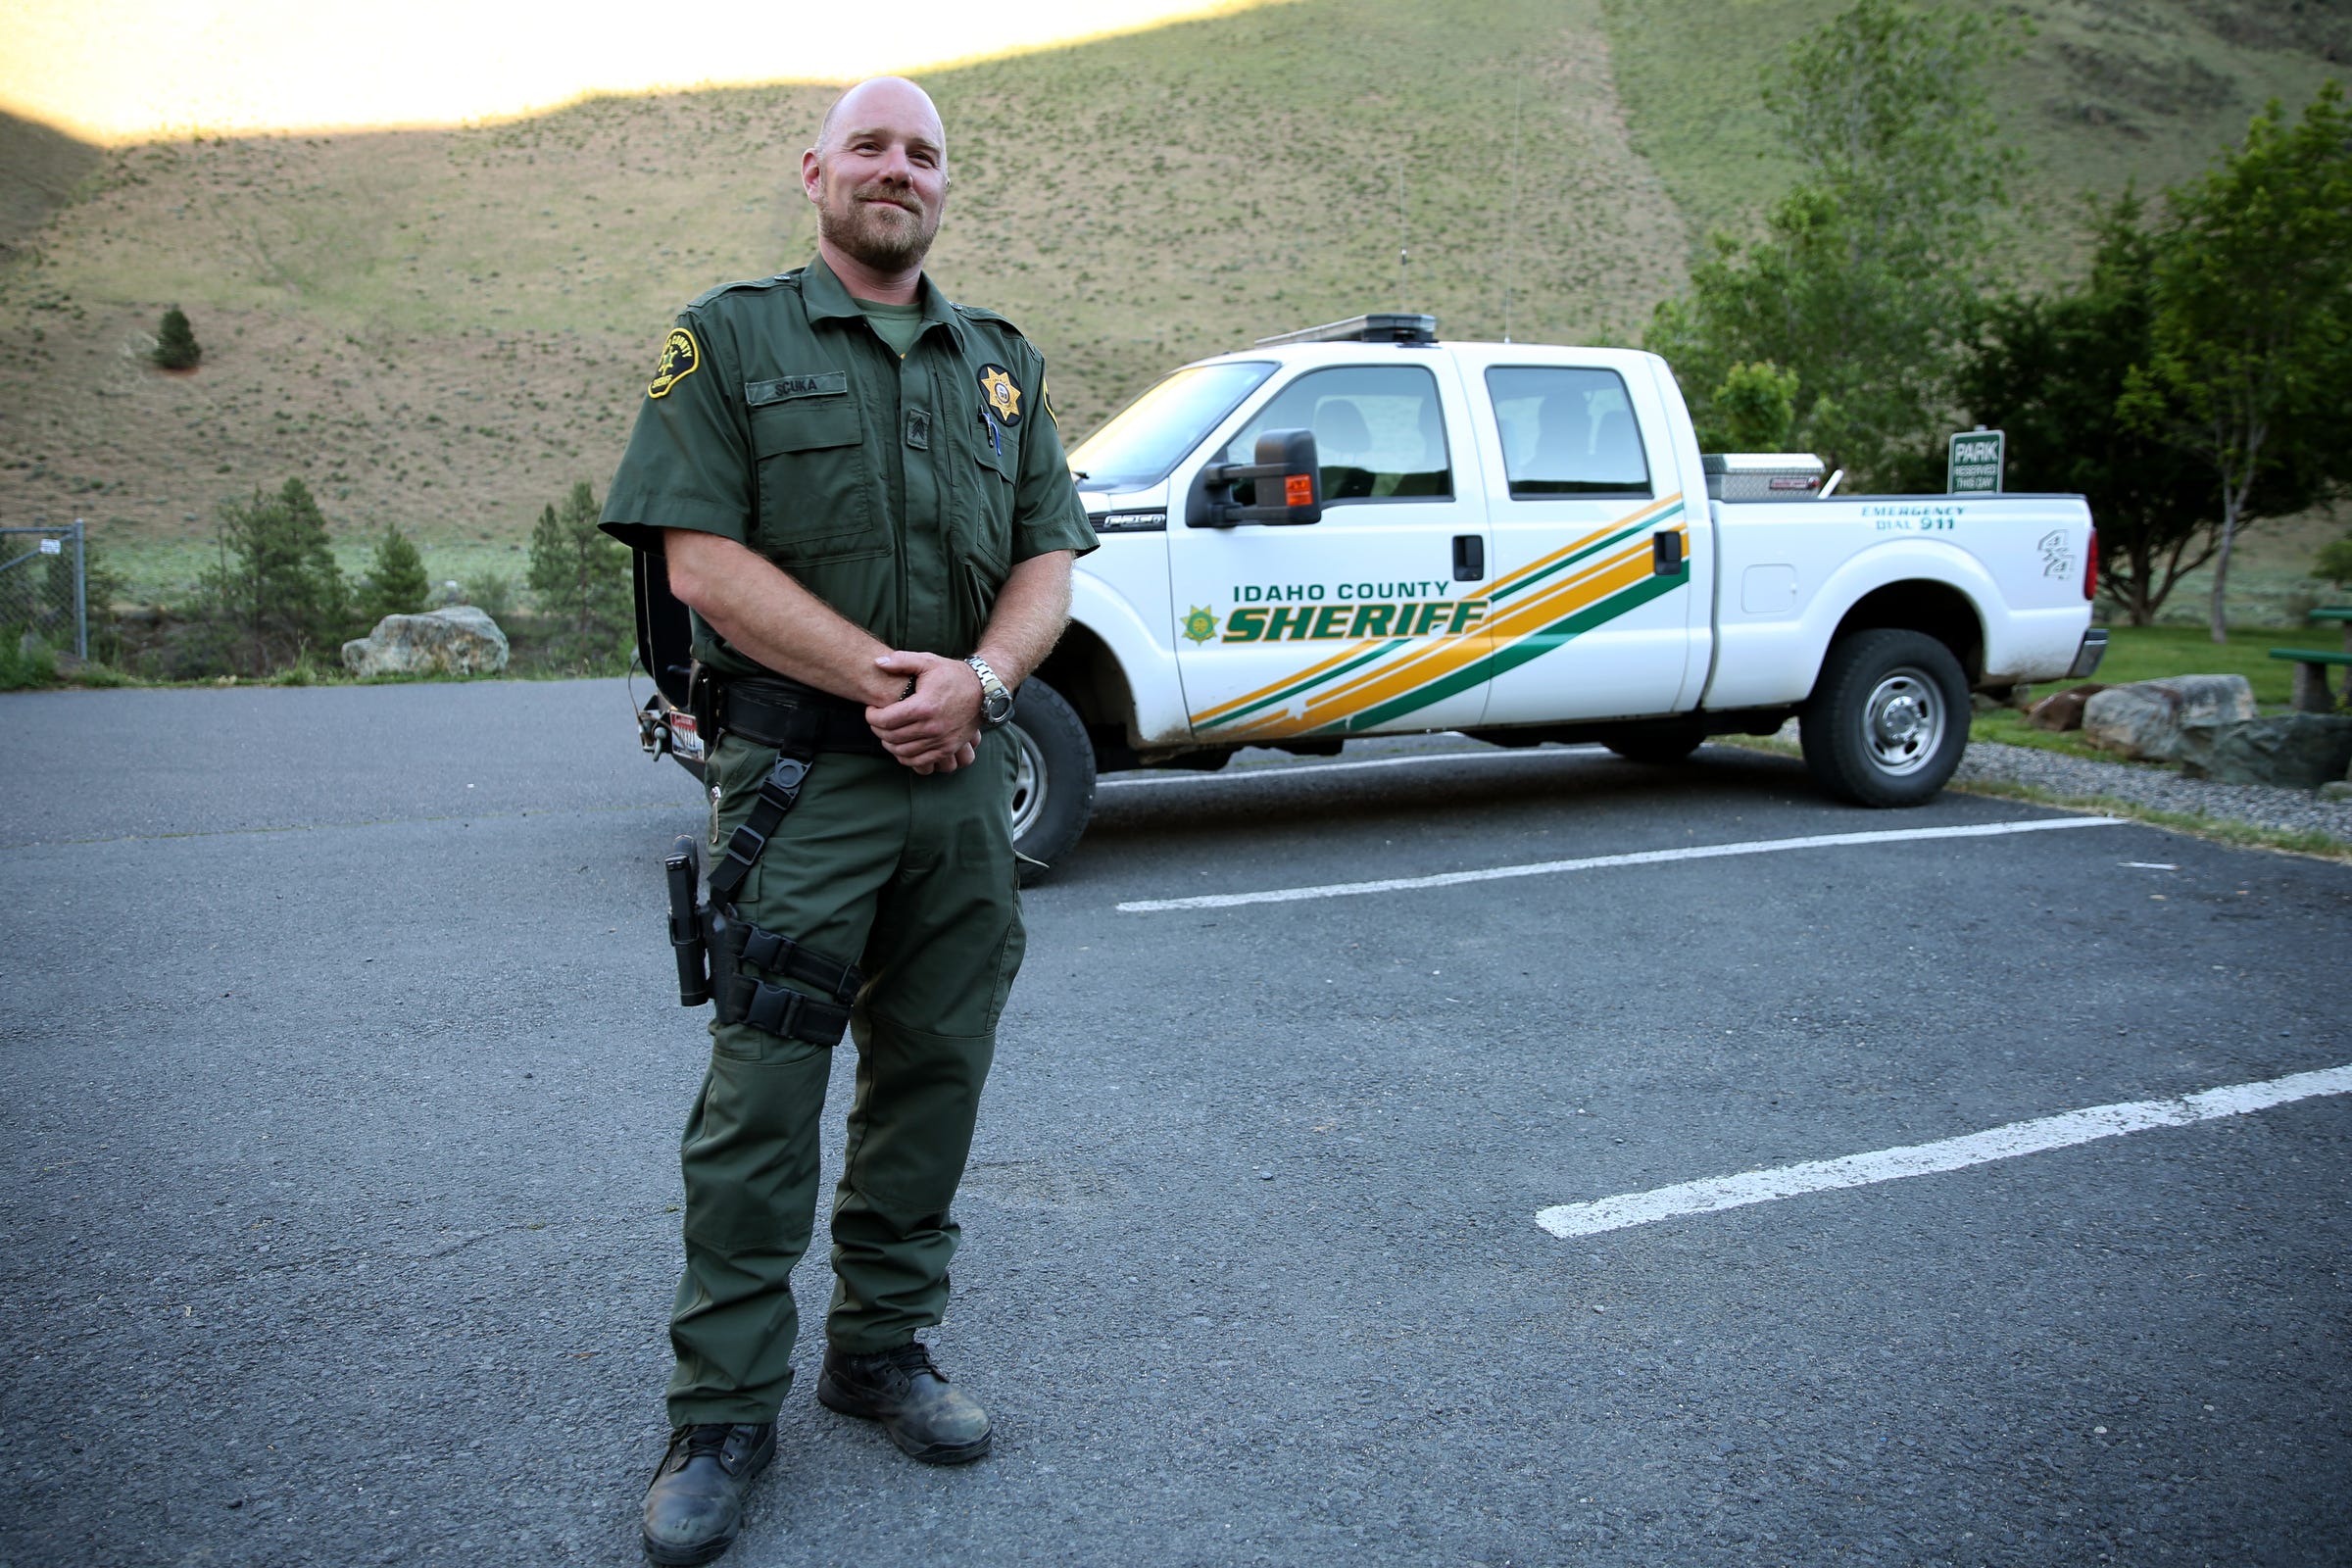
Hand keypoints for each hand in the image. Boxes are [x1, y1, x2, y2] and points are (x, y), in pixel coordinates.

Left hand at [866, 651, 982, 773]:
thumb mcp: (928, 661)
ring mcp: (941, 740)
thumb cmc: (953, 675)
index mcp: (923, 706)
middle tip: (876, 720)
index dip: (871, 716)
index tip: (871, 710)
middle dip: (877, 729)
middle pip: (891, 737)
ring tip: (886, 732)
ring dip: (888, 744)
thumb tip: (877, 663)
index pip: (885, 720)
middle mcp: (932, 727)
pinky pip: (919, 761)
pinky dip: (904, 757)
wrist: (984, 691)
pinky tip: (900, 746)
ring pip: (902, 751)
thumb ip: (901, 661)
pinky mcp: (947, 748)